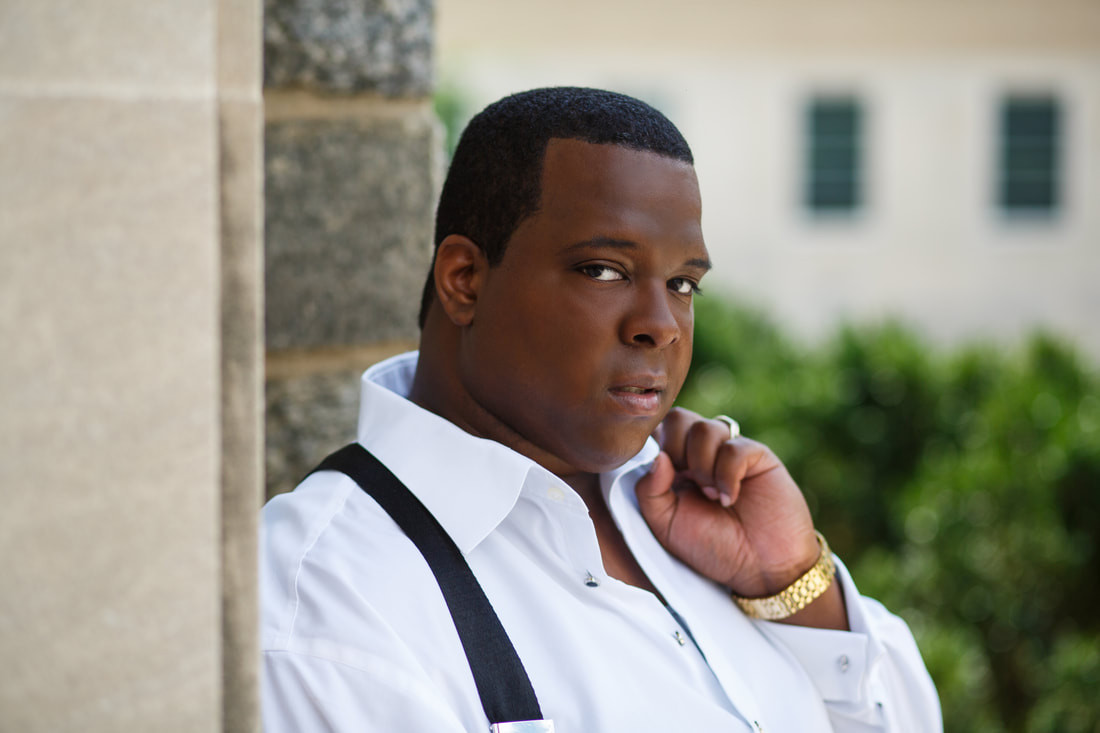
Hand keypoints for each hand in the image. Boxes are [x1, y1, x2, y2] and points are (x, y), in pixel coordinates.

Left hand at [645, 408, 819, 598]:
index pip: (658, 430)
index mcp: (675, 466)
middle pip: (678, 418)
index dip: (655, 446)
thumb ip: (649, 491)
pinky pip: (734, 447)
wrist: (760, 568)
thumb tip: (656, 456)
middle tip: (688, 483)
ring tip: (712, 497)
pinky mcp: (757, 456)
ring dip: (702, 466)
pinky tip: (730, 499)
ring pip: (705, 429)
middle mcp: (701, 454)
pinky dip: (727, 475)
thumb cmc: (712, 547)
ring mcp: (730, 452)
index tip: (665, 480)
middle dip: (677, 450)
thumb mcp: (666, 526)